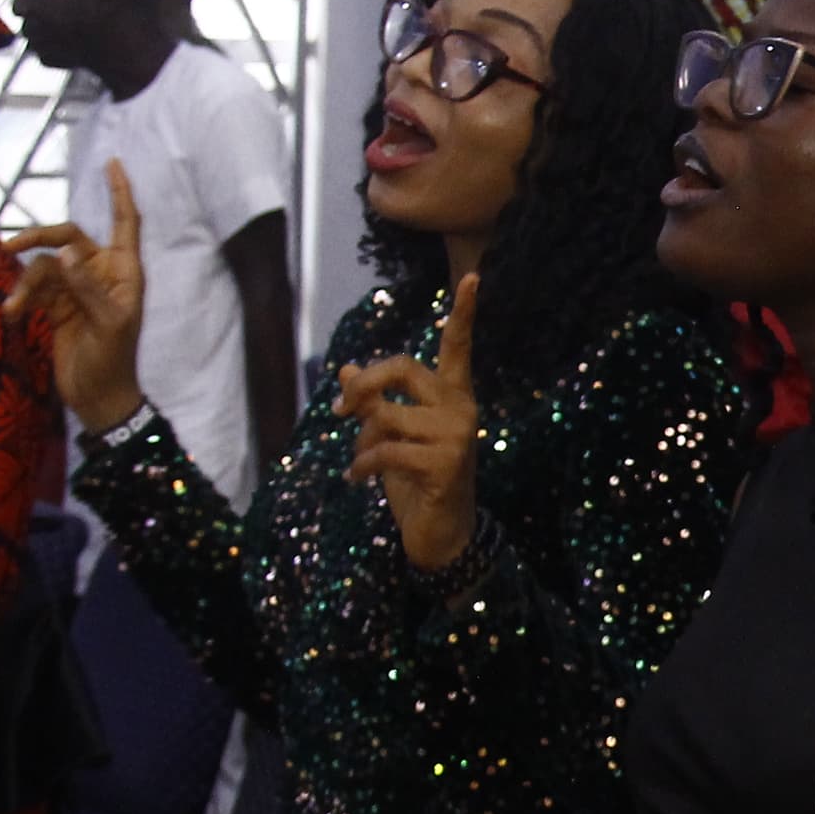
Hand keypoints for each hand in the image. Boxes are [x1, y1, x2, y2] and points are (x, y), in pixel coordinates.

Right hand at [3, 159, 148, 433]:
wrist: (98, 398)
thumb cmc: (114, 361)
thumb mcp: (107, 325)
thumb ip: (87, 288)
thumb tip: (67, 253)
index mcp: (125, 272)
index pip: (125, 222)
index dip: (119, 192)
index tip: (113, 162)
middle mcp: (102, 273)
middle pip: (68, 237)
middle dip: (39, 239)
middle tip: (9, 248)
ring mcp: (77, 288)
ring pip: (45, 266)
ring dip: (26, 283)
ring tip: (13, 309)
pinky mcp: (56, 306)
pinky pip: (34, 287)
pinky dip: (21, 297)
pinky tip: (11, 314)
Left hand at [338, 275, 481, 573]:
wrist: (439, 535)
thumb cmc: (417, 482)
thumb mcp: (390, 436)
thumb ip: (374, 403)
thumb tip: (345, 367)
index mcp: (452, 397)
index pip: (458, 348)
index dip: (463, 313)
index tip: (473, 277)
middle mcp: (461, 409)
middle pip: (402, 367)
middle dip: (364, 385)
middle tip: (341, 410)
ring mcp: (457, 436)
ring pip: (387, 414)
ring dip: (362, 438)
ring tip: (360, 460)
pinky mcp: (444, 463)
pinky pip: (385, 449)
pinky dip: (362, 465)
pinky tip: (357, 478)